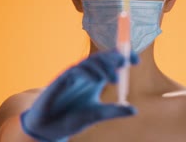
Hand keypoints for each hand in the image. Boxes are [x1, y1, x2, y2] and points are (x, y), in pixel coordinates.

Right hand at [20, 50, 138, 141]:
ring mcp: (74, 75)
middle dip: (114, 57)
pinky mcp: (62, 80)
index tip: (136, 61)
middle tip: (126, 62)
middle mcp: (86, 74)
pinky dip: (88, 72)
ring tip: (114, 79)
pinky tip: (97, 80)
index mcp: (95, 79)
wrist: (49, 127)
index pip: (111, 63)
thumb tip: (134, 110)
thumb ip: (114, 111)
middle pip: (101, 58)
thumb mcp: (97, 114)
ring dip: (103, 67)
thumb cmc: (71, 118)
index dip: (123, 58)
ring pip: (90, 62)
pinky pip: (76, 70)